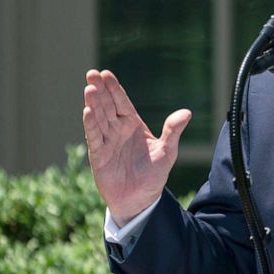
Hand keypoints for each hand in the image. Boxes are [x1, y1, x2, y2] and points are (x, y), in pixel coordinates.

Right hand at [82, 69, 190, 224]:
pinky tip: (87, 111)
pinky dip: (90, 125)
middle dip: (100, 90)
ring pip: (99, 119)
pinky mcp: (99, 155)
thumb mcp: (168, 151)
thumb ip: (174, 131)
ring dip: (93, 104)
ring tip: (89, 89)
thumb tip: (186, 112)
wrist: (141, 199)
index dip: (115, 89)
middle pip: (108, 106)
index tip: (106, 74)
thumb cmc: (154, 175)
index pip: (123, 103)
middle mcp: (118, 130)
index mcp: (133, 125)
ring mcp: (107, 142)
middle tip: (92, 74)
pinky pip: (94, 137)